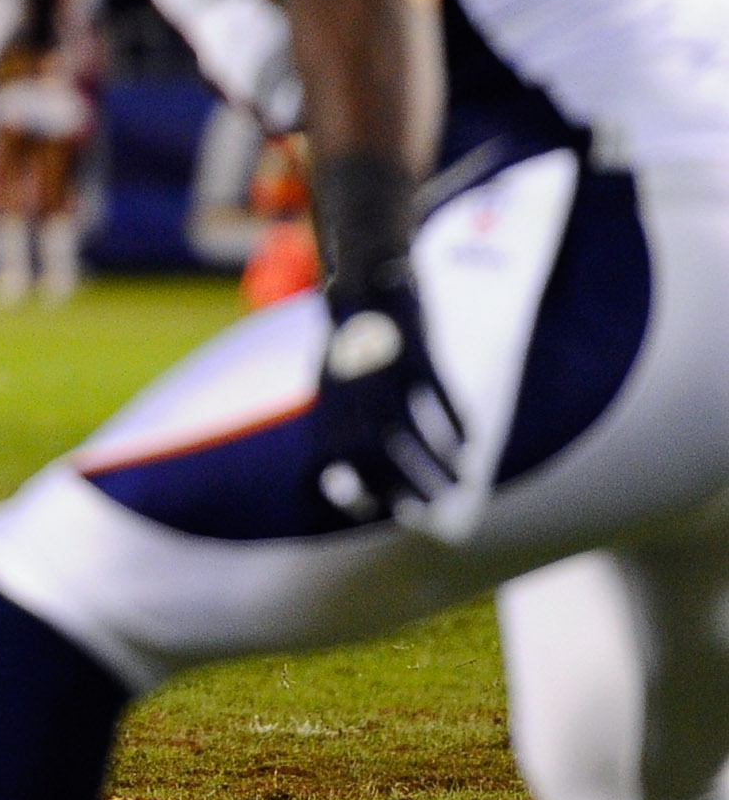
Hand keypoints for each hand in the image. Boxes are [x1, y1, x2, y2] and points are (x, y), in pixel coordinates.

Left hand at [305, 270, 463, 522]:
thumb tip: (342, 468)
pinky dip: (455, 427)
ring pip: (415, 436)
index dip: (357, 491)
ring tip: (458, 482)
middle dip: (409, 488)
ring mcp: (384, 378)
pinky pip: (439, 402)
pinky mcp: (415, 358)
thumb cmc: (347, 341)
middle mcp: (353, 396)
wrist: (362, 286)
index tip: (378, 512)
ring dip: (439, 464)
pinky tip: (470, 445)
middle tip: (432, 509)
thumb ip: (336, 424)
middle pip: (382, 458)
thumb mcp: (330, 384)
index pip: (338, 462)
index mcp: (329, 402)